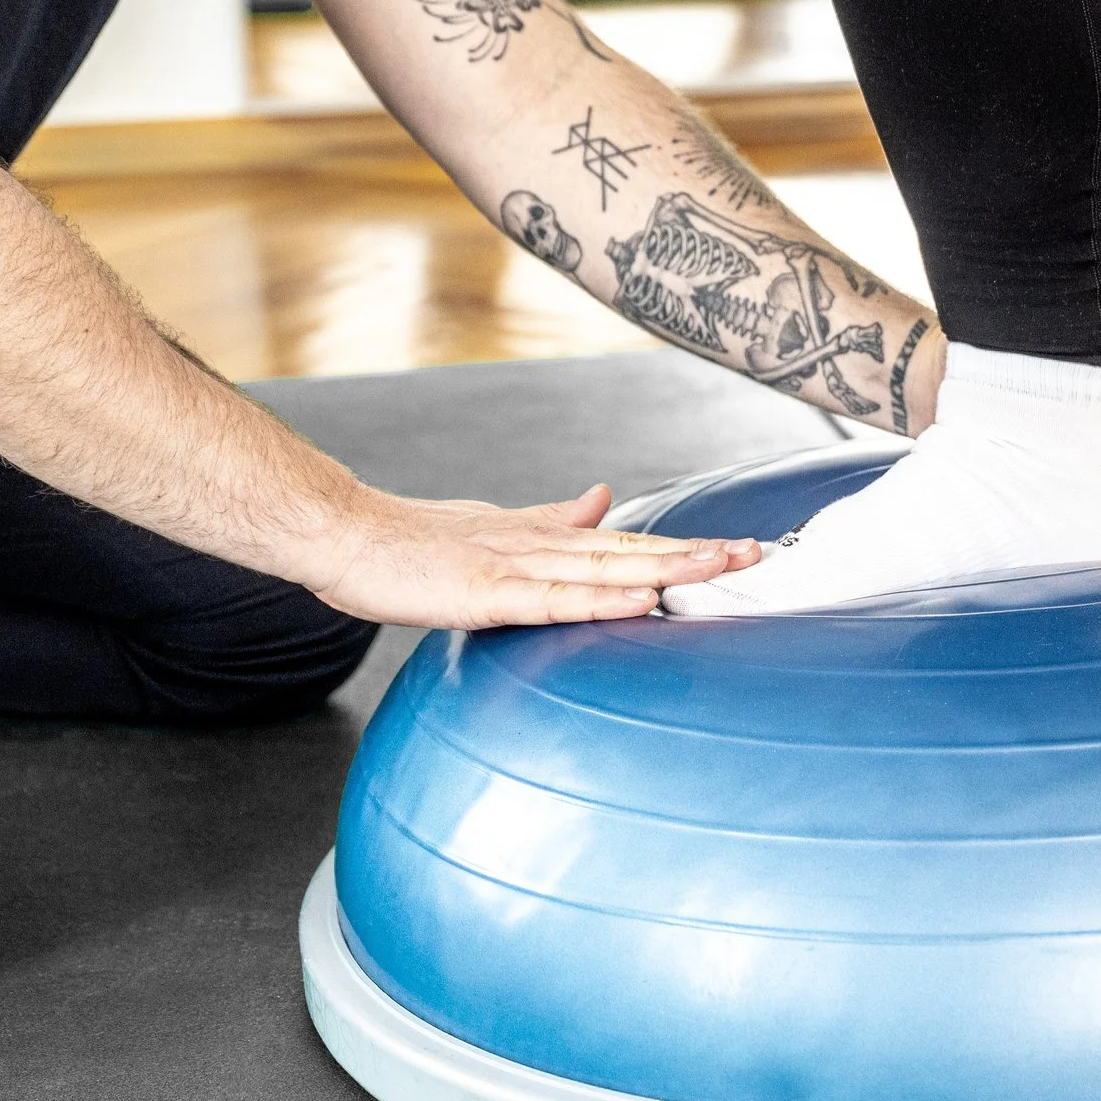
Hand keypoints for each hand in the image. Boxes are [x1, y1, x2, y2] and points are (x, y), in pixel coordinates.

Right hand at [314, 484, 758, 627]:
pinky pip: (551, 600)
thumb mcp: (495, 527)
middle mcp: (538, 545)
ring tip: (718, 566)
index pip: (627, 542)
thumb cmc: (410, 542)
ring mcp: (512, 567)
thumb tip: (605, 499)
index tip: (736, 548)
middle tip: (757, 554)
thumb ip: (552, 519)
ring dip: (664, 568)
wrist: (343, 534)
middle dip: (696, 554)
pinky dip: (598, 601)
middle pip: (631, 551)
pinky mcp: (483, 592)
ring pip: (603, 569)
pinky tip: (638, 600)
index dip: (683, 546)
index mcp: (543, 536)